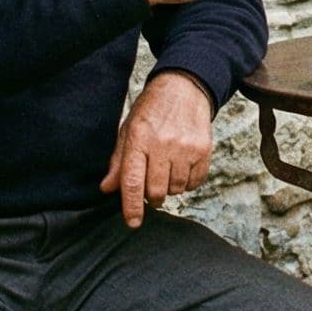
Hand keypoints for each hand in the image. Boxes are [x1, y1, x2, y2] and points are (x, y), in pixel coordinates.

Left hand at [101, 71, 212, 227]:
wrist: (184, 88)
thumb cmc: (152, 110)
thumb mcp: (128, 130)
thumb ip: (118, 161)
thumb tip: (107, 189)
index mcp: (138, 139)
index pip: (133, 181)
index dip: (131, 206)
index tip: (132, 223)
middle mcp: (162, 144)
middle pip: (156, 191)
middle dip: (152, 197)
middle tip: (151, 189)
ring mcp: (185, 147)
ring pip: (176, 189)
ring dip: (170, 188)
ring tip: (167, 170)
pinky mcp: (203, 150)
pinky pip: (195, 182)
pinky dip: (187, 183)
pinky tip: (182, 168)